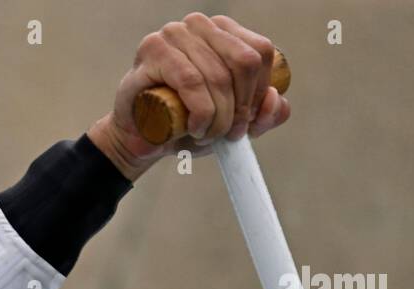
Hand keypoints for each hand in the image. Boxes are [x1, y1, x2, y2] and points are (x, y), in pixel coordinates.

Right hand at [87, 12, 290, 181]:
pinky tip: (194, 128)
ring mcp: (175, 33)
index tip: (246, 124)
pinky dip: (200, 111)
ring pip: (218, 76)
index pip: (260, 53)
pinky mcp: (153, 49)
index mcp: (225, 32)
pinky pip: (191, 81)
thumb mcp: (232, 123)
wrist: (140, 138)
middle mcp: (201, 25)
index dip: (259, 93)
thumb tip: (274, 101)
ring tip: (205, 136)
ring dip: (218, 118)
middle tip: (227, 135)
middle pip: (244, 63)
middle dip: (240, 108)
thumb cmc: (184, 124)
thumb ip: (263, 115)